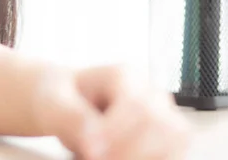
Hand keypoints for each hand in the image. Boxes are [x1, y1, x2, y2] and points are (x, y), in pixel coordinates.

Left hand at [34, 65, 192, 158]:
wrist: (62, 105)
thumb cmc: (57, 99)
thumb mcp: (51, 102)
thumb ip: (69, 116)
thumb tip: (92, 140)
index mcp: (124, 76)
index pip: (137, 105)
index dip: (116, 133)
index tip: (89, 151)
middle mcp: (150, 94)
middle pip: (164, 125)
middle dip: (132, 151)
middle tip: (95, 159)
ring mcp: (162, 116)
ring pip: (176, 142)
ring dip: (142, 157)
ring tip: (105, 159)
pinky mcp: (164, 140)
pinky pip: (171, 155)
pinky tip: (116, 157)